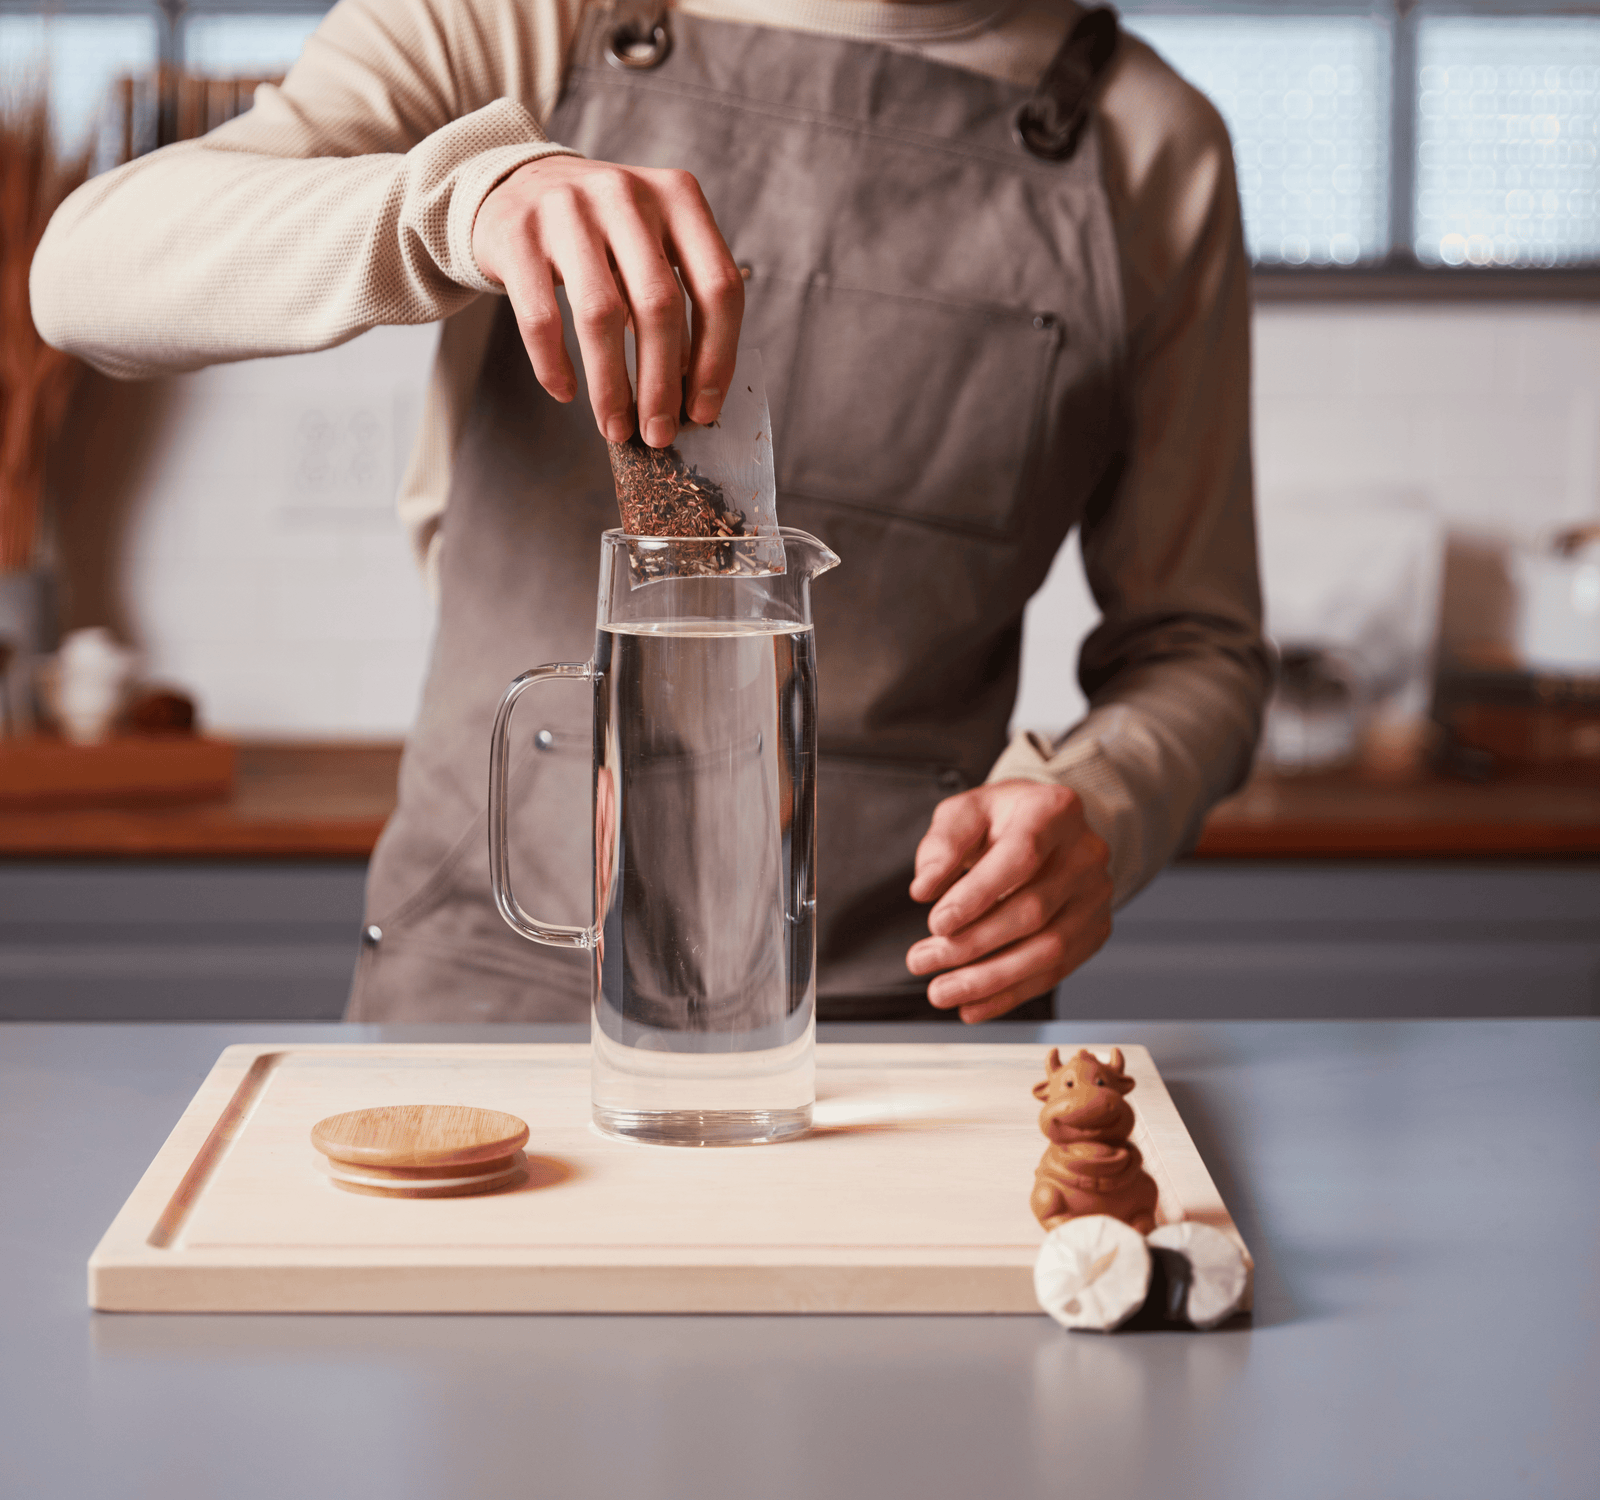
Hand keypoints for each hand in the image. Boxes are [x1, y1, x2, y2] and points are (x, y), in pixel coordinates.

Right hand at [472, 156, 744, 446]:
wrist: (516, 183)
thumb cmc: (602, 234)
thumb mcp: (651, 244)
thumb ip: (679, 300)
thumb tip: (693, 393)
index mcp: (679, 197)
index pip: (719, 287)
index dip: (717, 358)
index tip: (703, 411)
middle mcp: (627, 195)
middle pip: (660, 306)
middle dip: (662, 385)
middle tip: (659, 434)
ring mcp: (568, 209)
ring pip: (601, 315)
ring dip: (611, 386)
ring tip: (615, 427)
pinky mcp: (517, 234)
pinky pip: (540, 317)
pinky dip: (554, 364)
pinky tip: (565, 393)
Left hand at [905, 781, 1112, 1023]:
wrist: (1047, 828)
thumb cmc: (1002, 820)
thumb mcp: (966, 812)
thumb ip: (943, 844)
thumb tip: (925, 888)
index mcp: (1055, 811)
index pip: (1020, 858)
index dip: (977, 896)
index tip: (936, 923)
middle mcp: (1086, 855)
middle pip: (1032, 911)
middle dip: (971, 945)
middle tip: (922, 961)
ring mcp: (1096, 896)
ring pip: (1047, 950)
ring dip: (989, 979)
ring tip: (941, 990)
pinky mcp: (1095, 931)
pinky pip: (1054, 972)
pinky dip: (1010, 994)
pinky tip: (974, 1005)